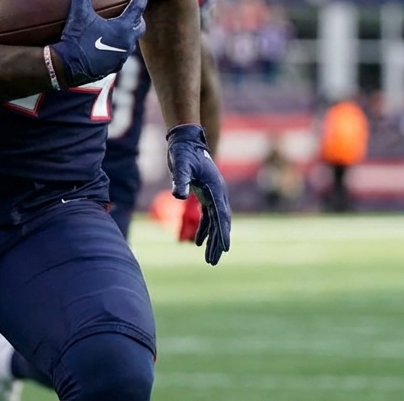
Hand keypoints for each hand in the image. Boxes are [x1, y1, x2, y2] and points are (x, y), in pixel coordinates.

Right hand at [50, 0, 146, 87]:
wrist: (68, 67)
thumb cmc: (76, 39)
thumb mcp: (78, 14)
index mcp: (123, 28)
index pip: (138, 7)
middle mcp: (127, 44)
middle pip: (139, 27)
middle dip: (138, 17)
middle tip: (132, 9)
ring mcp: (121, 58)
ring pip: (130, 43)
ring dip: (127, 34)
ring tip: (119, 27)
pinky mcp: (112, 68)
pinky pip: (120, 55)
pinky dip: (117, 47)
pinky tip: (108, 46)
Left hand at [166, 124, 230, 264]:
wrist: (186, 142)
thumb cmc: (184, 152)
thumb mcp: (181, 166)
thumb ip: (181, 181)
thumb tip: (178, 196)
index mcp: (216, 189)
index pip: (221, 216)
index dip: (223, 233)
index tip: (225, 249)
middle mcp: (217, 194)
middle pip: (221, 223)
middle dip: (218, 243)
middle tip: (213, 262)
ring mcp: (212, 195)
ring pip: (215, 223)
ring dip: (212, 240)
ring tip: (209, 259)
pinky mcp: (204, 195)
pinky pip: (208, 217)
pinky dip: (204, 230)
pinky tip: (198, 242)